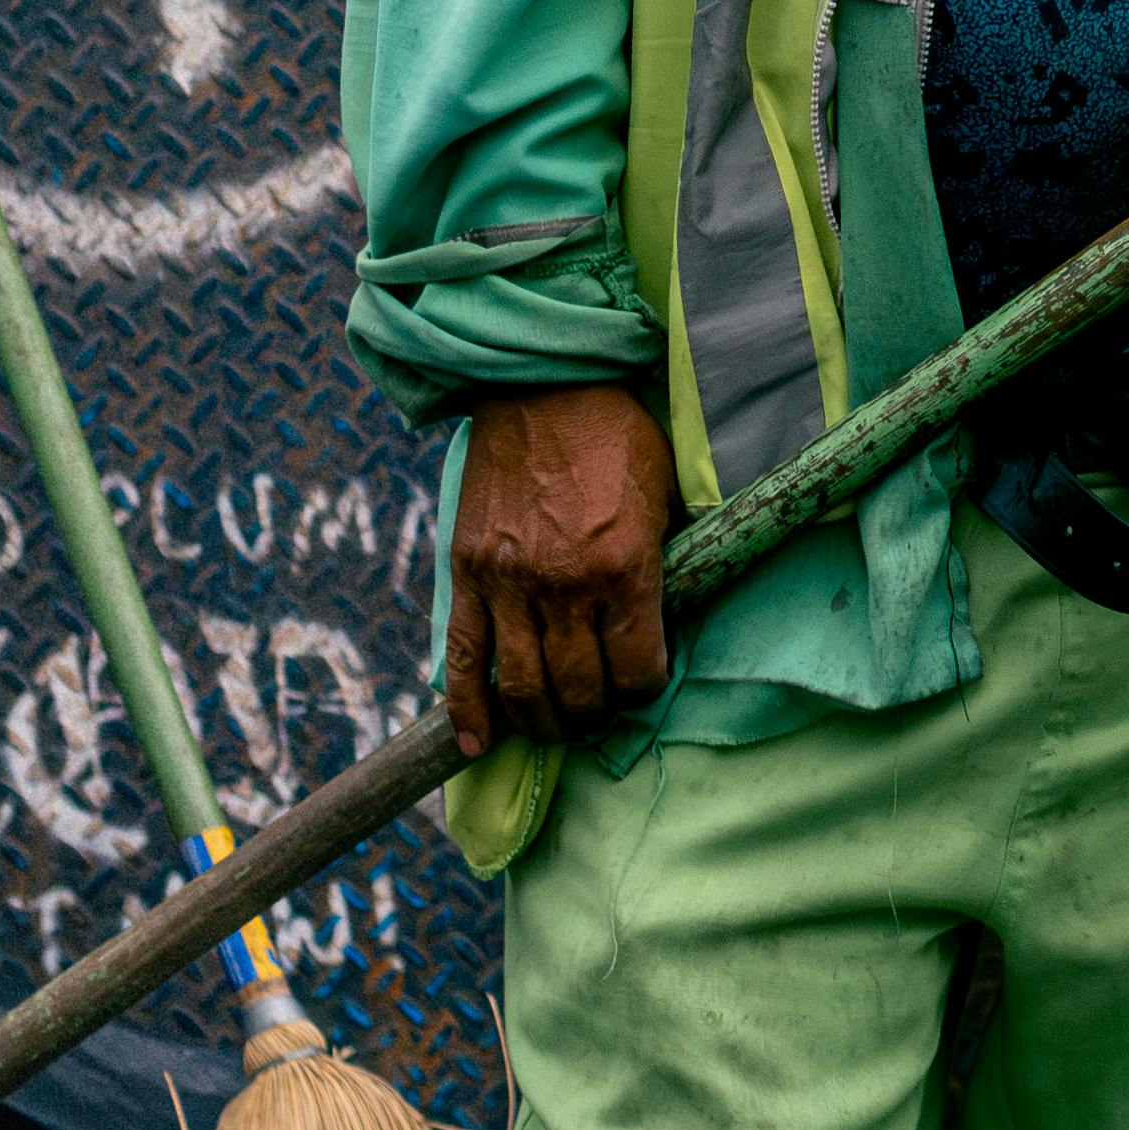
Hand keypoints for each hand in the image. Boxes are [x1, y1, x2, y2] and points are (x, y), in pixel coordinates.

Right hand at [447, 380, 676, 755]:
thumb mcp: (665, 494)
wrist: (543, 386)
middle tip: (600, 715)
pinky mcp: (468, 575)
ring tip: (556, 727)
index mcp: (625, 566)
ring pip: (521, 686)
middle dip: (594, 714)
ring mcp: (509, 584)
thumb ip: (663, 559)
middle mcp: (565, 586)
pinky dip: (466, 710)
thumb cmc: (618, 434)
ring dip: (541, 720)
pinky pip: (462, 659)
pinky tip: (478, 743)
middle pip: (578, 688)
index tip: (644, 686)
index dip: (644, 689)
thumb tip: (666, 617)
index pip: (636, 668)